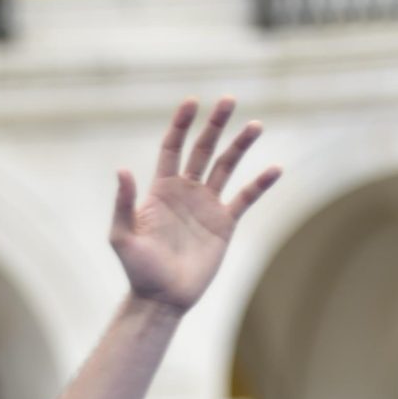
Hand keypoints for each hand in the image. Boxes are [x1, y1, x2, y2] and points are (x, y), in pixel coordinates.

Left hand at [111, 99, 280, 315]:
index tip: (192, 102)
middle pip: (203, 149)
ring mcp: (207, 205)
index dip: (181, 124)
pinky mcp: (224, 223)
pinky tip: (275, 169)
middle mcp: (186, 191)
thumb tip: (122, 170)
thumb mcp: (123, 237)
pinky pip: (246, 198)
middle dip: (215, 124)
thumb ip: (123, 204)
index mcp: (161, 189)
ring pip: (227, 166)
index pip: (172, 147)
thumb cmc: (138, 270)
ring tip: (255, 125)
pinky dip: (260, 184)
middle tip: (228, 99)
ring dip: (241, 145)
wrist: (162, 299)